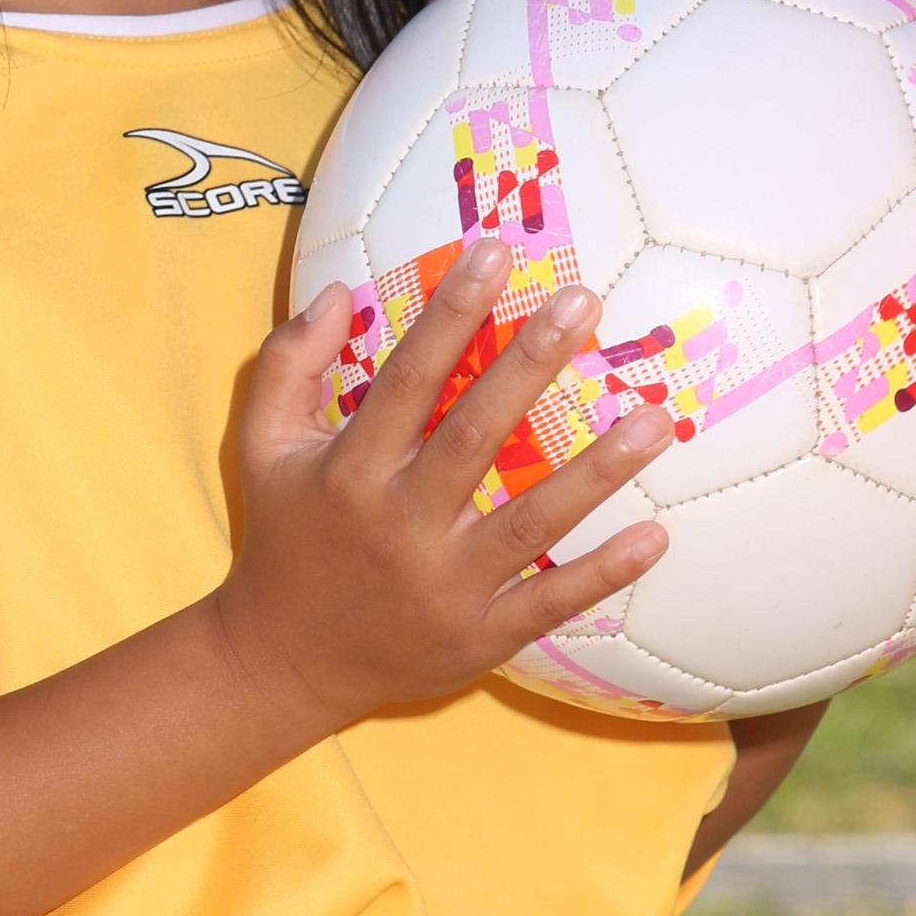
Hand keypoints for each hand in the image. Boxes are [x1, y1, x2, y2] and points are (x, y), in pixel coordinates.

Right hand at [212, 235, 672, 734]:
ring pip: (529, 521)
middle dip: (530, 364)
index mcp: (350, 472)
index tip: (495, 254)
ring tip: (656, 418)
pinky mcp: (476, 638)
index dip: (451, 314)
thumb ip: (288, 364)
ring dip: (597, 471)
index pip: (408, 378)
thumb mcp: (260, 447)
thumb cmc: (284, 538)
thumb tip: (336, 291)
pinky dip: (601, 574)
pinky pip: (547, 603)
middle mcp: (398, 525)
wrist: (281, 662)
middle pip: (475, 435)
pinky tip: (656, 536)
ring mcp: (442, 587)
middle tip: (583, 302)